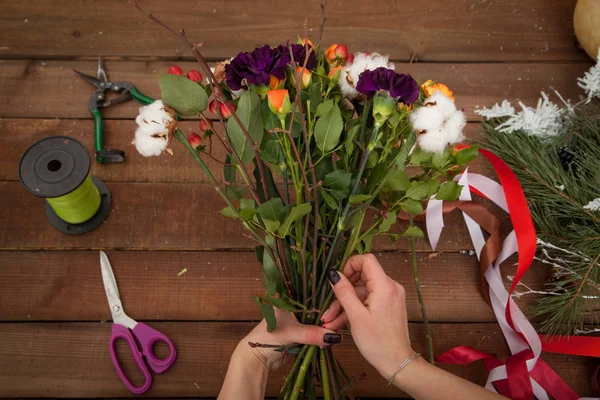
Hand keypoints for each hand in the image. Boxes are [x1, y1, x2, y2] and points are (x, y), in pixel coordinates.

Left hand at [235, 308, 340, 371]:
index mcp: (291, 299)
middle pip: (320, 308)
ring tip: (334, 334)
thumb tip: (333, 336)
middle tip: (335, 325)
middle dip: (329, 317)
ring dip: (327, 328)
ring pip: (320, 321)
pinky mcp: (304, 334)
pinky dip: (323, 337)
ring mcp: (301, 321)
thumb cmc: (267, 337)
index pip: (314, 294)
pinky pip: (318, 333)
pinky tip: (329, 341)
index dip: (326, 301)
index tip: (333, 312)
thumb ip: (311, 333)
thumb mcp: (291, 333)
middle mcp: (297, 307)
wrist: (258, 358)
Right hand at [322, 254, 413, 380]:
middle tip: (328, 307)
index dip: (350, 265)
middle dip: (342, 291)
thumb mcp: (356, 316)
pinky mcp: (388, 306)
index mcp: (385, 286)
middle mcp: (390, 287)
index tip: (338, 280)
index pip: (367, 260)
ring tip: (329, 321)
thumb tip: (333, 274)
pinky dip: (354, 309)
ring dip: (345, 304)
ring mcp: (390, 297)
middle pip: (362, 277)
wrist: (397, 362)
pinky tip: (338, 323)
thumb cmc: (377, 341)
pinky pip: (367, 301)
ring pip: (362, 292)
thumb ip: (344, 292)